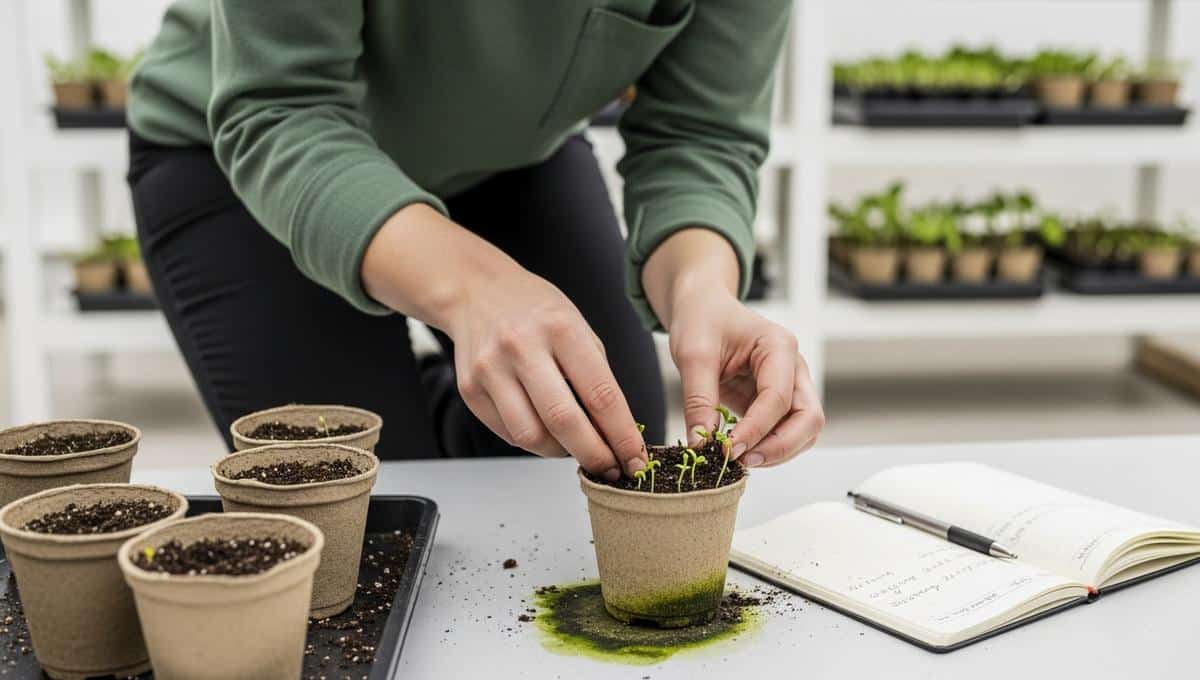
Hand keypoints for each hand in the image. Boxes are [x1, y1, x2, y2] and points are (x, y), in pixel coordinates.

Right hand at [362, 204, 646, 478]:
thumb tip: (617, 433)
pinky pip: (508, 433)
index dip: (622, 435)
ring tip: (576, 449)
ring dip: (562, 453)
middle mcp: (522, 347)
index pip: (600, 394)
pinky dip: (534, 443)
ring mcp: (491, 369)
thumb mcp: (577, 327)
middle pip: (564, 421)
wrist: (476, 292)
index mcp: (561, 328)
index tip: (636, 458)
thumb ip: (596, 376)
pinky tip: (547, 434)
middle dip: (594, 455)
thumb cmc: (535, 311)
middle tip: (611, 469)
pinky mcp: (470, 389)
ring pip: (532, 436)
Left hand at [643, 229, 824, 467]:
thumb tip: (701, 444)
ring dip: (778, 451)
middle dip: (779, 446)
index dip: (757, 428)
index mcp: (778, 346)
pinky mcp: (777, 401)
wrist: (703, 307)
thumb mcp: (692, 354)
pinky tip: (742, 451)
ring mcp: (790, 385)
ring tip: (741, 459)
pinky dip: (769, 447)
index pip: (779, 397)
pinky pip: (786, 431)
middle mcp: (793, 367)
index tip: (729, 448)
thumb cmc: (701, 319)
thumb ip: (698, 399)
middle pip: (809, 418)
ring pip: (804, 430)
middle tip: (742, 460)